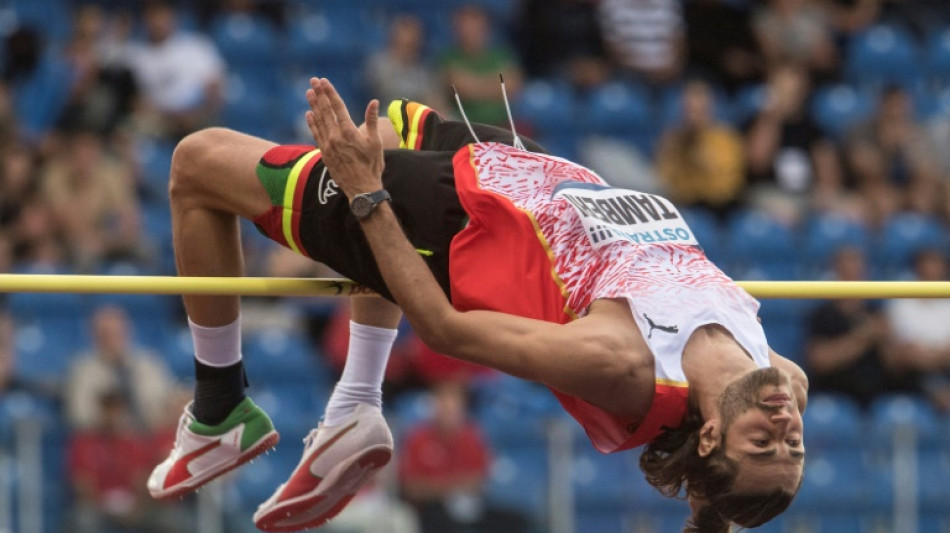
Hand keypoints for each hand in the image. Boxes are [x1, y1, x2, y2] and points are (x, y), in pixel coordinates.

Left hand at [305, 77, 384, 198]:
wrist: (362, 189)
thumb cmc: (372, 166)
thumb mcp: (376, 142)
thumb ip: (372, 121)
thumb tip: (374, 102)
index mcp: (349, 132)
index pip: (337, 107)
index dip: (330, 92)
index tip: (324, 81)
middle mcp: (336, 136)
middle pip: (325, 111)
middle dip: (319, 94)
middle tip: (313, 81)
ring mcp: (328, 145)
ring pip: (318, 121)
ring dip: (313, 105)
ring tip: (309, 93)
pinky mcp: (324, 153)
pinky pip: (316, 134)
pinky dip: (312, 123)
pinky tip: (308, 114)